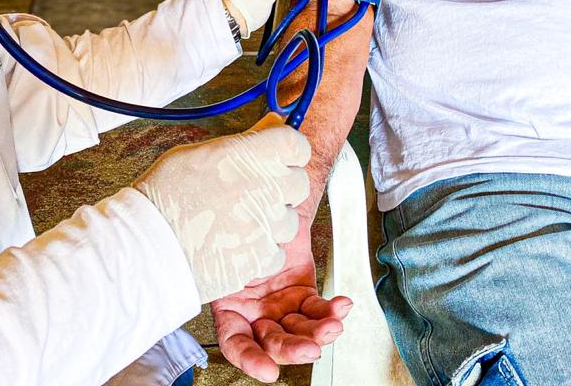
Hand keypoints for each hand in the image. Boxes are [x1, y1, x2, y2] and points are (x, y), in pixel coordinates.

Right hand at [134, 116, 310, 302]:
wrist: (147, 244)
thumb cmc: (165, 195)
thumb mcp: (200, 152)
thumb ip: (245, 140)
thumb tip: (272, 123)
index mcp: (253, 155)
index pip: (297, 145)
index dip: (288, 150)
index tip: (277, 156)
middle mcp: (267, 187)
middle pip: (298, 183)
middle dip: (280, 186)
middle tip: (253, 190)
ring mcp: (266, 225)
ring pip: (289, 220)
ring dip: (270, 220)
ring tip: (237, 221)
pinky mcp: (260, 259)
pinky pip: (276, 252)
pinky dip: (261, 250)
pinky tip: (235, 244)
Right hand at [212, 228, 351, 382]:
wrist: (272, 200)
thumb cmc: (244, 222)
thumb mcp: (232, 247)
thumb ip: (235, 266)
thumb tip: (240, 270)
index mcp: (229, 306)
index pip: (235, 342)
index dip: (249, 359)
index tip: (267, 370)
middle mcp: (255, 311)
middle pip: (272, 341)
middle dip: (293, 349)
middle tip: (310, 350)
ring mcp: (281, 305)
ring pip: (300, 330)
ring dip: (319, 332)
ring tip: (333, 325)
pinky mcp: (303, 294)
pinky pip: (318, 309)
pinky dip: (331, 310)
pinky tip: (341, 306)